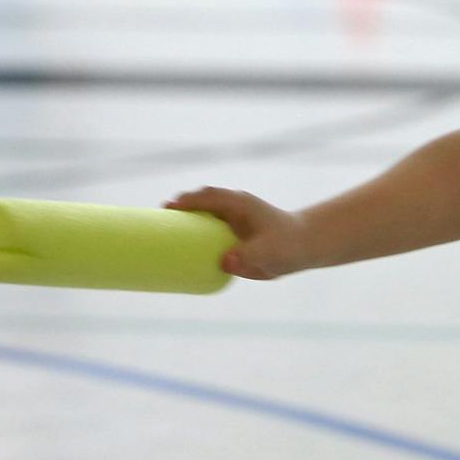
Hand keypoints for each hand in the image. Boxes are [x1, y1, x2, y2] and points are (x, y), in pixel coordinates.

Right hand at [166, 187, 311, 279]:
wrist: (303, 246)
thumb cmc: (288, 244)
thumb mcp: (269, 252)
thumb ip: (248, 256)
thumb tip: (223, 261)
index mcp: (238, 204)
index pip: (208, 197)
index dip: (187, 202)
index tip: (169, 209)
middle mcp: (230, 208)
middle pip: (198, 202)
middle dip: (177, 208)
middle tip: (157, 218)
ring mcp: (227, 221)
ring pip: (199, 216)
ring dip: (180, 221)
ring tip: (157, 231)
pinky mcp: (227, 236)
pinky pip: (204, 232)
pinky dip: (189, 235)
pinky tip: (174, 248)